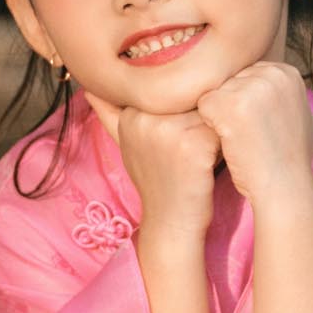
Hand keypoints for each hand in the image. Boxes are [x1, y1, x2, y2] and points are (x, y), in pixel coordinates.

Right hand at [84, 88, 220, 242]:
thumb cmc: (156, 182)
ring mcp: (167, 131)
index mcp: (129, 114)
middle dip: (199, 115)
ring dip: (213, 128)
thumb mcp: (127, 144)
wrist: (171, 224)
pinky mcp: (192, 145)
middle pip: (189, 95)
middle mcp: (143, 118)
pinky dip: (222, 143)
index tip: (178, 136)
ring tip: (202, 153)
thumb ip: (110, 114)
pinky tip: (211, 162)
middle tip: (194, 146)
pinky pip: (220, 126)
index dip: (182, 108)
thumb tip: (89, 89)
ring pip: (207, 108)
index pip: (169, 88)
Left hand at [193, 61, 312, 209]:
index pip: (247, 76)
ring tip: (241, 140)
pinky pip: (202, 106)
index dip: (246, 104)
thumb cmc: (292, 161)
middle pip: (230, 81)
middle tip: (249, 136)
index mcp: (287, 73)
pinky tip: (229, 143)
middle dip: (231, 107)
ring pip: (216, 93)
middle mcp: (272, 74)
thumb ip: (287, 100)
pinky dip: (208, 126)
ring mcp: (250, 88)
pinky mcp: (228, 104)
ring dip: (219, 117)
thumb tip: (281, 95)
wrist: (284, 188)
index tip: (259, 127)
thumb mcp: (303, 120)